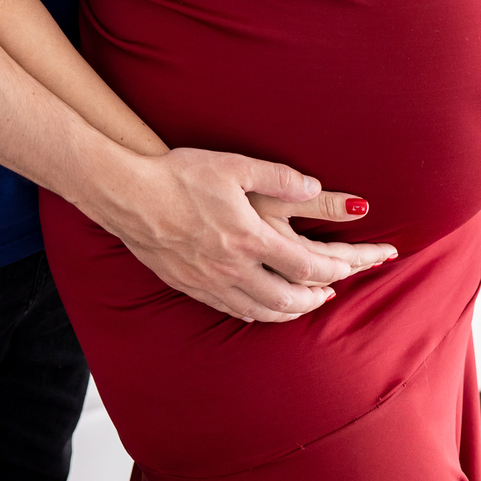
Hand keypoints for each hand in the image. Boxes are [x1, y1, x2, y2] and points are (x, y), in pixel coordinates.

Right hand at [101, 147, 396, 324]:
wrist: (127, 196)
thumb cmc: (179, 175)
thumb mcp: (233, 166)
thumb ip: (279, 177)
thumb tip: (316, 186)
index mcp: (250, 238)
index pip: (307, 266)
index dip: (338, 270)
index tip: (353, 268)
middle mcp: (234, 268)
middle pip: (289, 299)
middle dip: (317, 298)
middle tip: (333, 291)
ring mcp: (212, 282)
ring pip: (263, 312)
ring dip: (291, 311)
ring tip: (305, 302)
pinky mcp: (191, 286)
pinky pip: (234, 311)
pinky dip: (259, 314)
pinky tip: (263, 307)